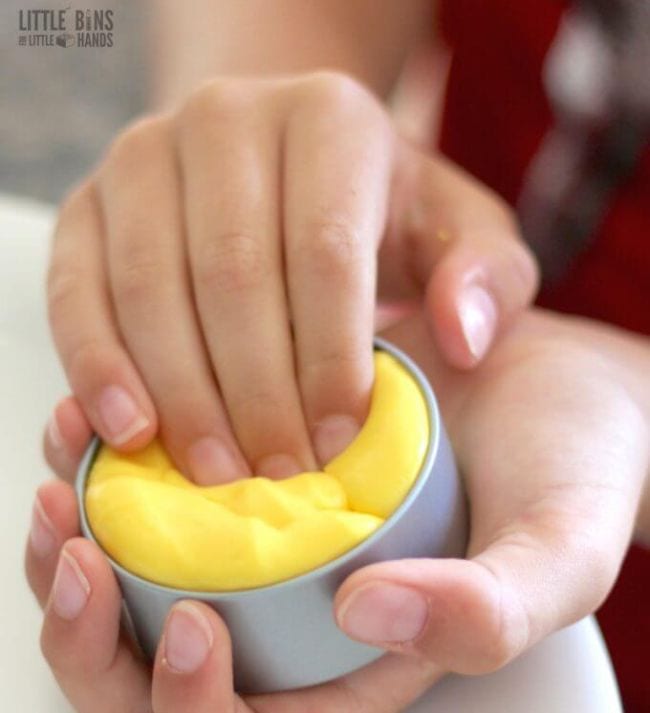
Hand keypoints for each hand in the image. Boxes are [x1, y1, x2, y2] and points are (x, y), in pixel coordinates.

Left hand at [31, 308, 647, 710]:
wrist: (547, 371)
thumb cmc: (569, 468)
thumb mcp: (558, 551)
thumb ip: (488, 609)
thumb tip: (368, 615)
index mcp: (361, 659)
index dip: (192, 709)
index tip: (186, 625)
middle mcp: (301, 607)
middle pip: (162, 669)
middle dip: (95, 639)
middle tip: (74, 560)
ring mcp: (270, 537)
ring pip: (140, 579)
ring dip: (81, 552)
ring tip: (59, 495)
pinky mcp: (255, 467)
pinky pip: (159, 491)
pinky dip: (115, 470)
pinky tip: (94, 428)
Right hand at [48, 71, 536, 483]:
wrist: (278, 165)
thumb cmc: (378, 211)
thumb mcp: (456, 230)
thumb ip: (486, 276)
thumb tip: (464, 339)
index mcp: (328, 116)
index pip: (326, 249)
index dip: (331, 357)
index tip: (340, 443)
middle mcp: (226, 118)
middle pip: (233, 273)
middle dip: (258, 392)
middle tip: (279, 477)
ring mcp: (143, 156)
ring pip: (151, 287)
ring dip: (184, 395)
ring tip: (216, 475)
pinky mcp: (87, 204)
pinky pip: (76, 290)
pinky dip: (98, 365)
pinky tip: (128, 432)